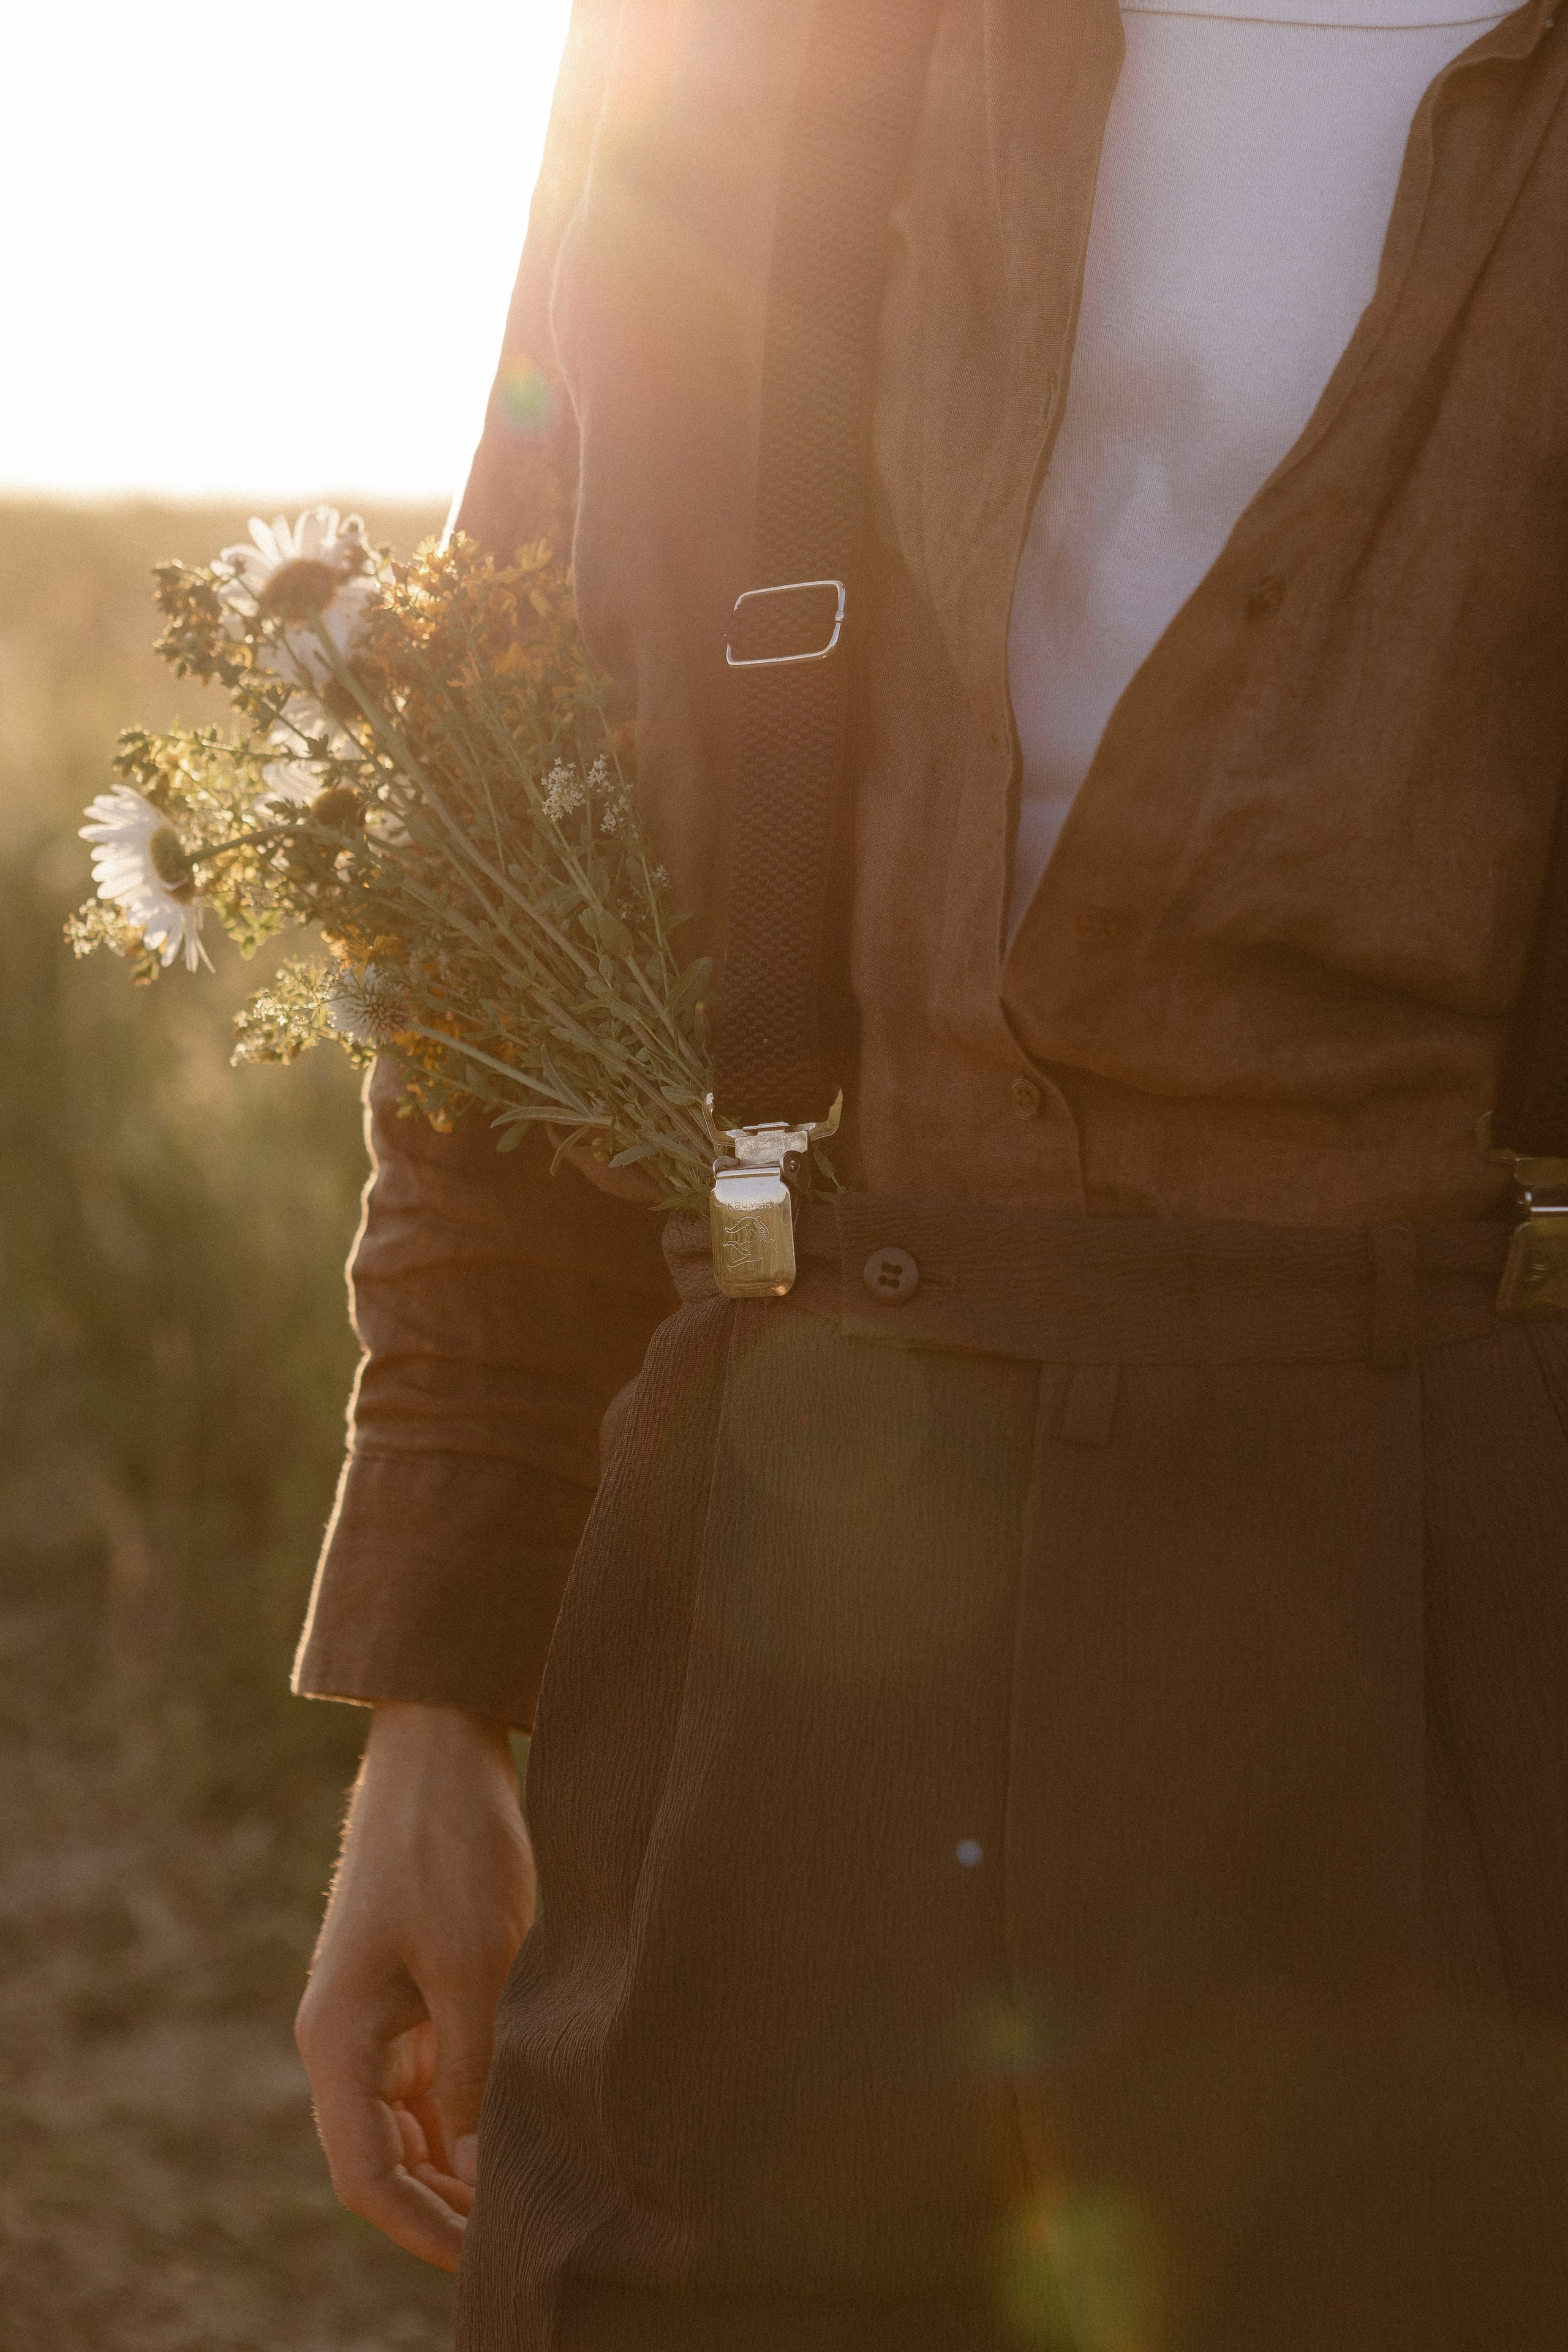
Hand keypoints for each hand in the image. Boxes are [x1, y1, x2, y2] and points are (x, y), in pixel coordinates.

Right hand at [295, 1702, 535, 2269]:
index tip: (483, 2261)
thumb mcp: (472, 1961)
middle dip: (444, 2208)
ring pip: (411, 2125)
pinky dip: (469, 2115)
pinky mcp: (411, 1992)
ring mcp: (377, 2017)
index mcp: (338, 2038)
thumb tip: (474, 2163)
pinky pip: (431, 2080)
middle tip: (519, 2242)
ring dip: (459, 2165)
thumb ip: (471, 2066)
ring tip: (528, 2200)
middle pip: (385, 2158)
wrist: (440, 1752)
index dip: (422, 2227)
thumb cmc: (451, 1848)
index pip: (366, 2172)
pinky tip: (519, 2133)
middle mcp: (346, 2039)